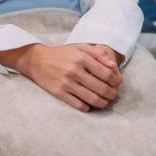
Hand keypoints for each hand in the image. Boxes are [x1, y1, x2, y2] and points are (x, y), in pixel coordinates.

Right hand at [0, 43, 122, 111]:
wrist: (37, 60)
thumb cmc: (62, 53)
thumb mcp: (80, 48)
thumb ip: (98, 54)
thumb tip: (113, 65)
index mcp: (81, 58)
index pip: (106, 73)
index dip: (115, 80)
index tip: (118, 83)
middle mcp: (74, 70)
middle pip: (101, 88)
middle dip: (111, 94)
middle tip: (114, 95)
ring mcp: (66, 83)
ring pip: (91, 99)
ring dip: (103, 103)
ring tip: (105, 102)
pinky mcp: (59, 93)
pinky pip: (78, 105)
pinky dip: (87, 107)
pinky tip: (91, 105)